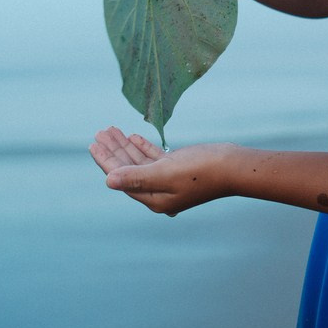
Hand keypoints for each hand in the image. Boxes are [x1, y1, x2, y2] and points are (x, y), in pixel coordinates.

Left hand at [89, 126, 235, 215]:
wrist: (234, 167)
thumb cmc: (202, 170)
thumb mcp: (166, 173)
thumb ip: (137, 177)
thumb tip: (109, 181)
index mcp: (153, 197)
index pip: (121, 177)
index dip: (106, 160)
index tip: (93, 144)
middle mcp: (158, 191)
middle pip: (128, 169)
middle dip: (114, 150)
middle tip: (100, 132)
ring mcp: (168, 180)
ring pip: (140, 162)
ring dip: (126, 146)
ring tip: (112, 130)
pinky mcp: (178, 168)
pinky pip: (154, 158)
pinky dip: (143, 147)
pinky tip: (133, 137)